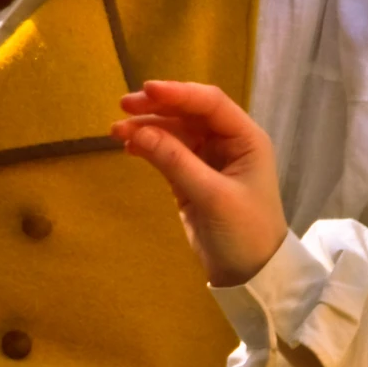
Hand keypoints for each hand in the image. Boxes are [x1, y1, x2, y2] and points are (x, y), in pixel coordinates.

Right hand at [112, 82, 287, 287]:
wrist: (251, 276)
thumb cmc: (244, 233)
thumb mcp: (213, 197)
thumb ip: (177, 162)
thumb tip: (138, 132)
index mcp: (245, 138)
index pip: (210, 103)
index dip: (178, 93)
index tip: (146, 91)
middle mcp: (227, 142)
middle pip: (188, 113)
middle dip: (157, 108)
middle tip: (122, 107)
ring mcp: (208, 159)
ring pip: (174, 132)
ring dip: (147, 128)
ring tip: (116, 132)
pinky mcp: (191, 178)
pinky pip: (167, 154)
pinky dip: (149, 148)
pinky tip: (130, 147)